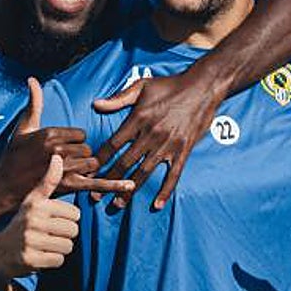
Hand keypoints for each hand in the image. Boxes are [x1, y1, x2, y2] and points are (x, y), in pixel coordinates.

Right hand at [0, 78, 131, 212]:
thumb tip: (33, 78)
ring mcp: (64, 169)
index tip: (63, 148)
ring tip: (70, 173)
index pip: (81, 134)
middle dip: (82, 156)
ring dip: (87, 169)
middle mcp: (59, 150)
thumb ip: (34, 103)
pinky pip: (96, 183)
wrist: (4, 187)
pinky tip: (130, 185)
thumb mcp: (23, 127)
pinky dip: (114, 185)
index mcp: (51, 134)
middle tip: (66, 163)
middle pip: (88, 149)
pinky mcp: (68, 187)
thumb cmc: (12, 156)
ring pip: (92, 164)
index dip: (75, 142)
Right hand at [0, 154, 80, 278]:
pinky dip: (52, 261)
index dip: (67, 220)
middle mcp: (32, 220)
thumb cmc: (21, 225)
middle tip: (47, 236)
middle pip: (73, 230)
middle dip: (64, 236)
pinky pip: (59, 260)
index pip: (75, 213)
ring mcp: (30, 240)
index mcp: (36, 204)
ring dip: (59, 249)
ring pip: (68, 246)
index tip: (51, 221)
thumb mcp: (32, 201)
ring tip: (43, 246)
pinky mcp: (30, 259)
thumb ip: (48, 181)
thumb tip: (58, 156)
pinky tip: (39, 256)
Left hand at [92, 68, 222, 209]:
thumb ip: (118, 98)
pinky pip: (173, 175)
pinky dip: (165, 191)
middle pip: (125, 163)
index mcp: (138, 119)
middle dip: (108, 180)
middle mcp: (151, 135)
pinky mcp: (183, 150)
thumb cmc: (170, 85)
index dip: (99, 160)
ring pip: (144, 173)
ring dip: (129, 190)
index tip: (88, 171)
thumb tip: (96, 105)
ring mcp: (168, 145)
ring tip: (117, 204)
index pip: (113, 144)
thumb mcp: (141, 86)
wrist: (202, 87)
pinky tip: (157, 205)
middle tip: (94, 195)